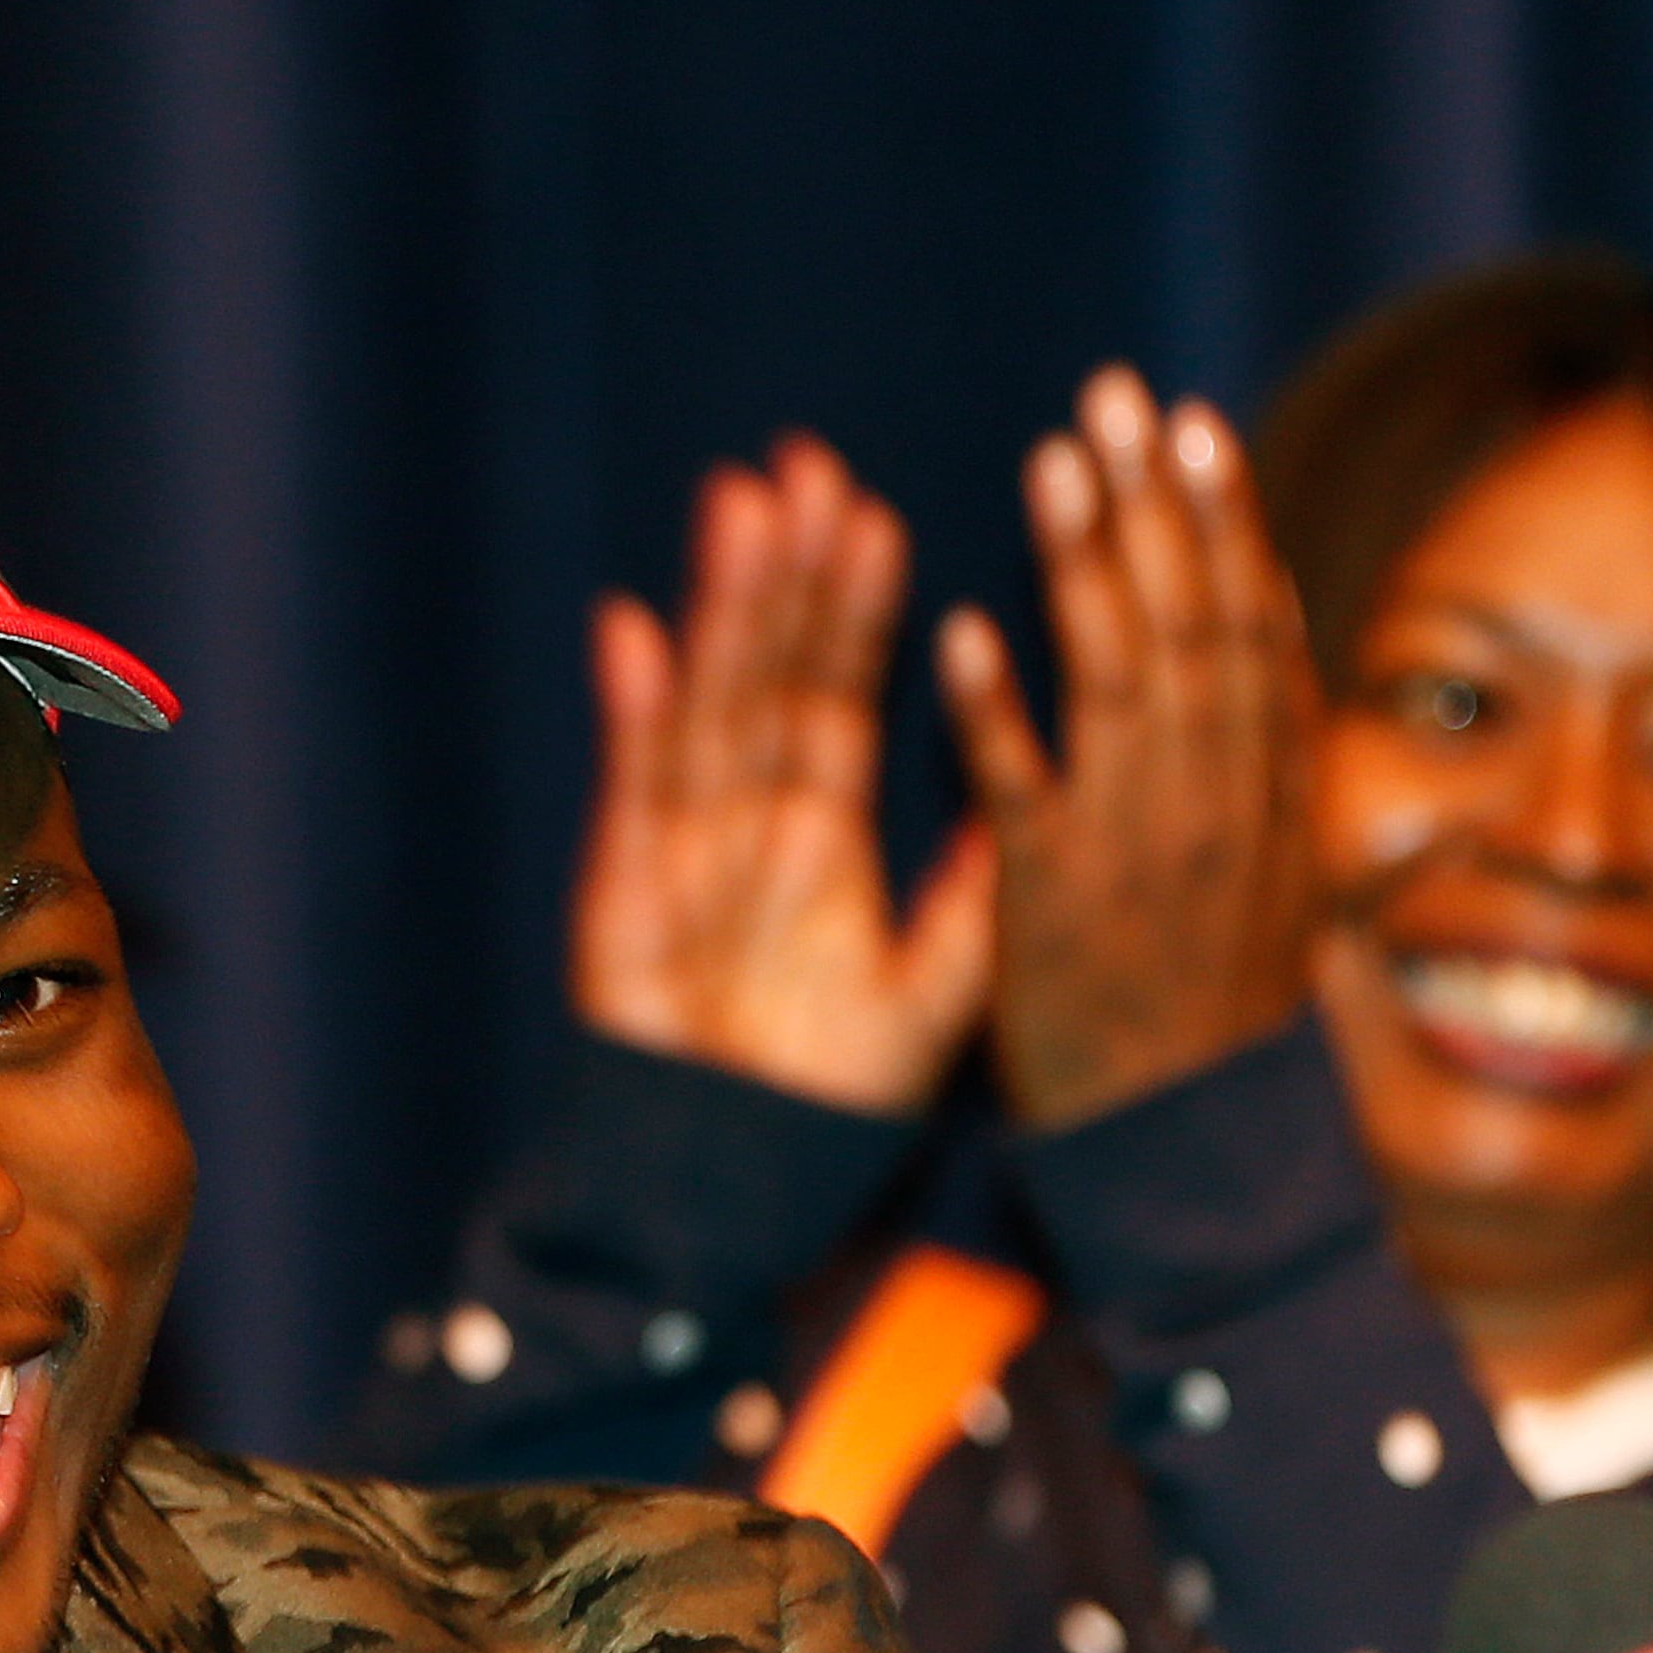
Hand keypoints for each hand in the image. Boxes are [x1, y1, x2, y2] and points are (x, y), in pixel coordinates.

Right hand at [571, 433, 996, 1117]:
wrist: (730, 1186)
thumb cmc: (825, 1100)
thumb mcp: (932, 993)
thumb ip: (975, 898)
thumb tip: (1028, 800)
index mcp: (820, 834)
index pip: (840, 694)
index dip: (853, 606)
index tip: (874, 513)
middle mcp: (746, 822)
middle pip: (768, 673)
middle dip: (784, 572)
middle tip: (804, 465)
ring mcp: (679, 848)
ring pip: (705, 703)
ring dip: (719, 607)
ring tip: (738, 506)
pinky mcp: (624, 891)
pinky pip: (634, 789)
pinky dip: (634, 713)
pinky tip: (636, 630)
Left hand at [941, 367, 1317, 1132]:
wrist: (1184, 1154)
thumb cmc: (1220, 1022)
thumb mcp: (1291, 894)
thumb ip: (1289, 779)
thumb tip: (1299, 658)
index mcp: (1274, 797)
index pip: (1253, 631)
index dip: (1223, 523)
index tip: (1194, 425)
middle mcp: (1220, 807)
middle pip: (1190, 626)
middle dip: (1155, 504)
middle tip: (1115, 394)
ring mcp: (1137, 852)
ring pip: (1116, 683)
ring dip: (1084, 566)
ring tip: (1054, 460)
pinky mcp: (1051, 906)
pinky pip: (1019, 795)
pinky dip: (994, 713)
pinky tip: (961, 633)